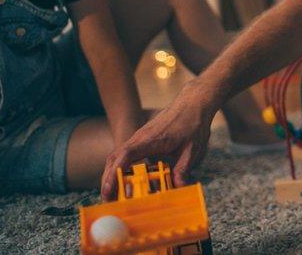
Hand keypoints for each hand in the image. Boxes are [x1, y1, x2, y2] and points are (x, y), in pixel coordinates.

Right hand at [100, 79, 216, 199]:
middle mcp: (140, 138)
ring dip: (113, 173)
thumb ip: (183, 169)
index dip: (115, 173)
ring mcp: (139, 138)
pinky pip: (126, 153)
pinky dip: (122, 167)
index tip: (109, 189)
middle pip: (115, 158)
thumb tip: (178, 187)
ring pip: (118, 155)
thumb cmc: (193, 123)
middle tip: (107, 199)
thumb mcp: (192, 150)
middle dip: (108, 179)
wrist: (193, 102)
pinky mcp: (143, 139)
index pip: (126, 156)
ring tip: (113, 193)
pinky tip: (127, 180)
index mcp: (150, 140)